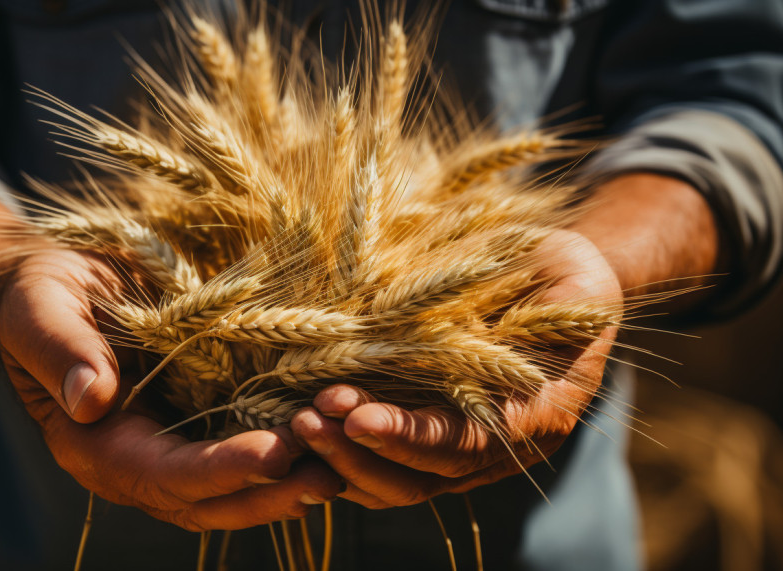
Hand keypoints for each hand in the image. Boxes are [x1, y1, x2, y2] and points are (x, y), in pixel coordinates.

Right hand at [0, 181, 341, 530]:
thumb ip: (60, 351)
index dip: (218, 469)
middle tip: (329, 478)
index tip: (273, 453)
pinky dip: (283, 458)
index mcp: (93, 445)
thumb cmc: (44, 292)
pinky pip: (240, 453)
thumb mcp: (42, 308)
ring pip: (230, 491)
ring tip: (341, 472)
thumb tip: (90, 399)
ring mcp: (168, 448)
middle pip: (205, 501)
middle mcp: (134, 460)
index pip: (162, 473)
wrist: (60, 286)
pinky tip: (325, 444)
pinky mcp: (195, 427)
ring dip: (284, 488)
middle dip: (267, 494)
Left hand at [290, 230, 622, 507]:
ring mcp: (462, 453)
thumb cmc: (561, 274)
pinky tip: (302, 426)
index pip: (466, 444)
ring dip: (341, 459)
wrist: (557, 283)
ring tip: (296, 421)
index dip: (411, 436)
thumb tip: (473, 325)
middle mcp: (499, 448)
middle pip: (422, 478)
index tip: (357, 416)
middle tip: (307, 417)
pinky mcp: (430, 443)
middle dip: (359, 453)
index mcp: (539, 414)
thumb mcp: (568, 283)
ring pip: (394, 484)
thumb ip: (545, 313)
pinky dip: (342, 456)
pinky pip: (382, 468)